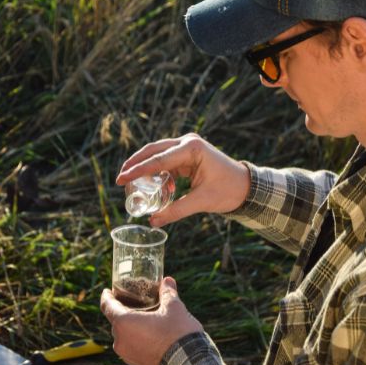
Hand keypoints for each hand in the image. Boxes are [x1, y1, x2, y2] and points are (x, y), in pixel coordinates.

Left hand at [101, 277, 202, 364]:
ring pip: (124, 335)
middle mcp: (120, 340)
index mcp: (123, 323)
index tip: (108, 291)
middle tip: (136, 301)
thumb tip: (167, 281)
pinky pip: (132, 346)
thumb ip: (168, 292)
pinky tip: (152, 334)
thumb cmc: (177, 334)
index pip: (107, 305)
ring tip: (147, 318)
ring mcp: (127, 355)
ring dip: (132, 326)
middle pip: (116, 320)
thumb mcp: (174, 308)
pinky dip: (138, 338)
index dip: (107, 296)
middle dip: (124, 310)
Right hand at [116, 133, 249, 226]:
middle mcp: (188, 142)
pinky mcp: (188, 154)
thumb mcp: (202, 202)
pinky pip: (166, 161)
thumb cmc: (228, 191)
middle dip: (135, 164)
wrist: (246, 186)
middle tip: (119, 179)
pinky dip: (158, 172)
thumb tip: (153, 221)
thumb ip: (176, 210)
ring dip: (145, 168)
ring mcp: (188, 146)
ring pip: (158, 154)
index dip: (136, 170)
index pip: (158, 160)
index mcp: (192, 149)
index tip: (120, 179)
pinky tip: (156, 188)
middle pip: (153, 150)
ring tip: (132, 184)